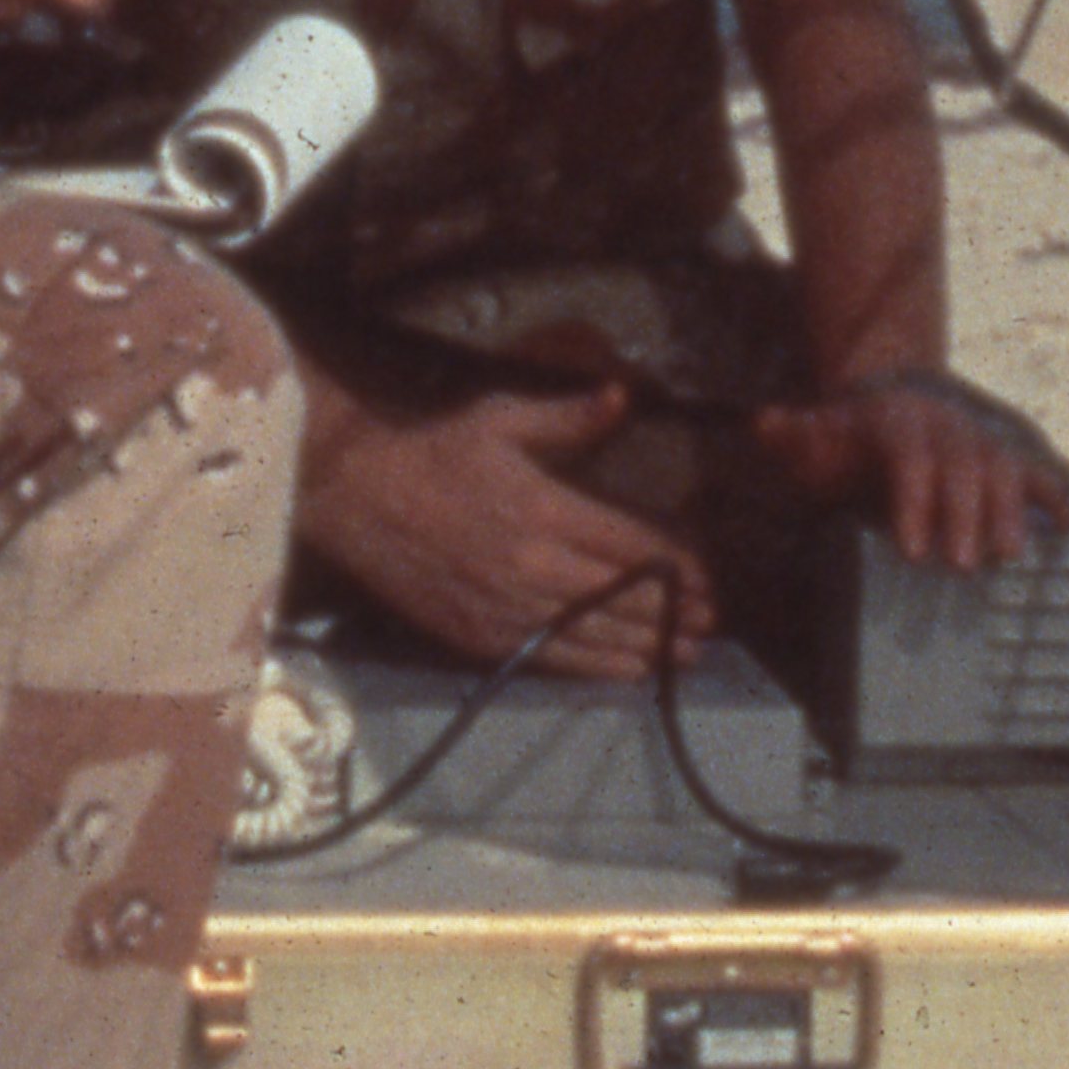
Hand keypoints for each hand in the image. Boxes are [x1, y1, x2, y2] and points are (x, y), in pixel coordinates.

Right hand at [303, 389, 713, 681]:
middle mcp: (532, 566)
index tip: (708, 577)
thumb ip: (567, 416)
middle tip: (712, 624)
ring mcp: (506, 607)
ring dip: (646, 646)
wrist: (355, 497)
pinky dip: (596, 667)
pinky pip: (550, 657)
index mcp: (544, 509)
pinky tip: (628, 671)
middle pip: (621, 597)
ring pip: (593, 635)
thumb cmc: (432, 451)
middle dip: (672, 612)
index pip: (629, 545)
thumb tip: (624, 397)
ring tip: (686, 654)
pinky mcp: (479, 635)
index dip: (675, 564)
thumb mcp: (500, 418)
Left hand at [753, 371, 1068, 573]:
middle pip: (963, 465)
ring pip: (1003, 467)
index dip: (914, 501)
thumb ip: (794, 436)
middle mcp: (947, 426)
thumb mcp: (817, 437)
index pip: (911, 457)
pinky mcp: (1005, 459)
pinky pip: (1037, 473)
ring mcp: (980, 441)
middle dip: (964, 515)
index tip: (910, 551)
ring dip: (1009, 511)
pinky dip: (1056, 497)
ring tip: (1008, 558)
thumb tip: (766, 423)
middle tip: (960, 567)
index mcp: (899, 420)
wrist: (889, 409)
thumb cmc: (848, 440)